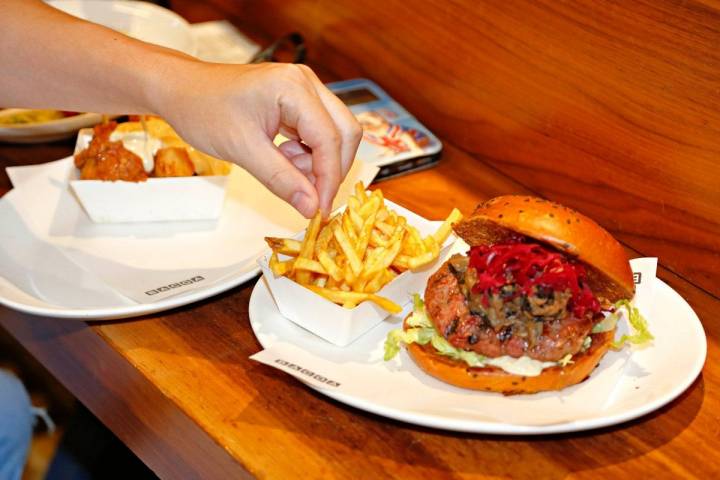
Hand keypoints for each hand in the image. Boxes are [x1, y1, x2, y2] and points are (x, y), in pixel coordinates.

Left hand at [155, 62, 361, 217]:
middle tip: (311, 198)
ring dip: (318, 164)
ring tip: (285, 172)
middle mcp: (306, 83)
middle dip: (331, 170)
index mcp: (294, 87)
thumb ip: (281, 179)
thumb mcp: (242, 150)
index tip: (321, 209)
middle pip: (344, 133)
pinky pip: (318, 134)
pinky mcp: (298, 102)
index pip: (329, 138)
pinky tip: (283, 160)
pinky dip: (308, 156)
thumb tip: (311, 207)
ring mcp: (304, 91)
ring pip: (334, 135)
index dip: (329, 178)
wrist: (181, 90)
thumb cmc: (203, 109)